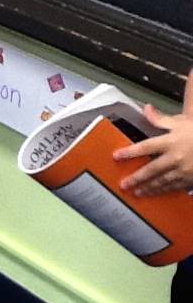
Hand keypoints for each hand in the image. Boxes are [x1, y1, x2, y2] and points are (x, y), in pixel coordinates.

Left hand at [114, 70, 192, 195]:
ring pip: (163, 181)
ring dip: (149, 188)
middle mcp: (176, 157)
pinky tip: (157, 193)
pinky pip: (176, 187)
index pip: (145, 147)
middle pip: (151, 169)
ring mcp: (185, 170)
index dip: (129, 152)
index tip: (116, 156)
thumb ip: (161, 119)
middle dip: (136, 178)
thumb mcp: (182, 122)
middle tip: (124, 184)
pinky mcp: (192, 180)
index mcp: (171, 141)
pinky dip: (165, 191)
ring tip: (138, 192)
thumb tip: (146, 109)